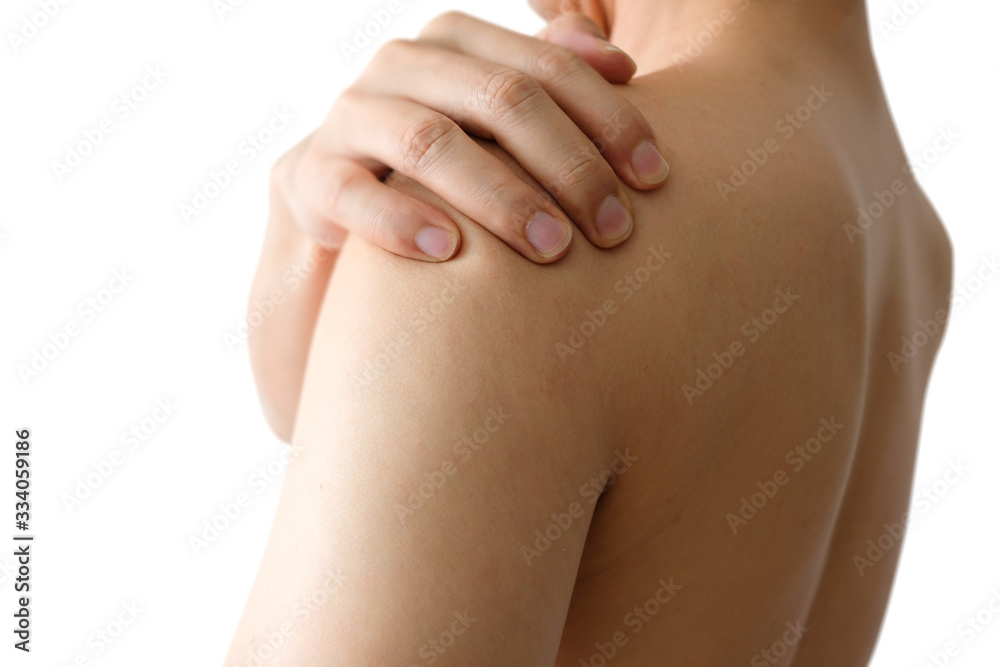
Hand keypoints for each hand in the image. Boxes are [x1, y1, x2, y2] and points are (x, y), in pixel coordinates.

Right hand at [251, 12, 669, 440]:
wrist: (339, 226)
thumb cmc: (442, 177)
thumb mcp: (495, 131)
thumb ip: (546, 86)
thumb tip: (622, 64)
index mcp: (455, 45)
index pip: (547, 67)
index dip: (609, 118)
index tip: (657, 177)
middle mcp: (401, 68)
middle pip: (499, 98)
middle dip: (569, 164)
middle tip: (617, 228)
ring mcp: (350, 118)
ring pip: (430, 141)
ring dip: (501, 196)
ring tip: (553, 248)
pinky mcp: (306, 176)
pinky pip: (351, 192)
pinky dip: (401, 220)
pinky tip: (449, 252)